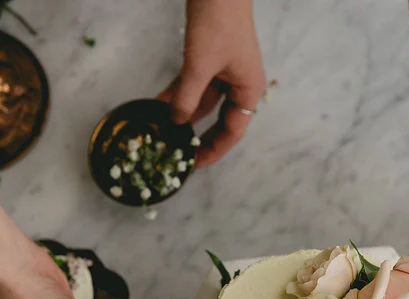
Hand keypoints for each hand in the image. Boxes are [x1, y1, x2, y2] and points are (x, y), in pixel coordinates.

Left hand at [158, 0, 264, 167]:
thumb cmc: (219, 24)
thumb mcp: (200, 65)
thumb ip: (188, 97)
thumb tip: (176, 122)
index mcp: (248, 91)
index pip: (232, 132)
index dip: (213, 150)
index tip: (194, 164)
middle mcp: (239, 85)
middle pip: (219, 120)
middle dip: (198, 135)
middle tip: (178, 154)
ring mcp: (225, 72)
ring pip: (203, 102)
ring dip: (183, 114)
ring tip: (162, 131)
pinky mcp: (210, 59)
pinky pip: (194, 85)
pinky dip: (179, 94)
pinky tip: (160, 105)